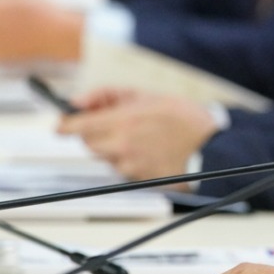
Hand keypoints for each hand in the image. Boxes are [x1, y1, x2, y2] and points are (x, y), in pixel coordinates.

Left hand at [58, 89, 217, 179]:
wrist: (212, 147)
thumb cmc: (184, 119)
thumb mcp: (146, 95)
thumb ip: (107, 95)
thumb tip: (77, 102)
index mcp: (122, 120)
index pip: (74, 127)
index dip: (64, 125)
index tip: (61, 124)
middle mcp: (120, 145)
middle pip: (87, 143)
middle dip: (94, 134)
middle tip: (113, 125)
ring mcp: (128, 164)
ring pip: (105, 156)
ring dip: (113, 147)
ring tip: (140, 138)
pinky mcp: (136, 178)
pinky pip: (121, 168)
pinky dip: (128, 160)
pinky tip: (148, 151)